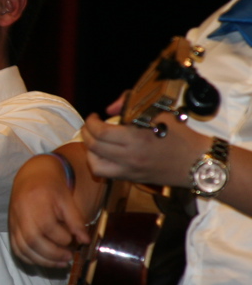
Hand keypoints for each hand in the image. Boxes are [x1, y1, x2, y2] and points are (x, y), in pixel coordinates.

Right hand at [9, 154, 90, 267]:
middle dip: (53, 254)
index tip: (74, 239)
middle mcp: (22, 214)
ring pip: (23, 248)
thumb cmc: (51, 188)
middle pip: (33, 240)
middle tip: (69, 257)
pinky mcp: (11, 229)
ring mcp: (14, 223)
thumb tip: (85, 241)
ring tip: (60, 263)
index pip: (48, 227)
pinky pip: (17, 249)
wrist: (31, 177)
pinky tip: (44, 260)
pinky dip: (30, 258)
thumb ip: (75, 220)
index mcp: (37, 203)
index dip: (62, 238)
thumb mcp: (67, 199)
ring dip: (42, 260)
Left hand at [82, 111, 205, 187]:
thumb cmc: (181, 136)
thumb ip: (131, 105)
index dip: (92, 122)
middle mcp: (130, 157)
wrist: (198, 163)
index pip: (101, 132)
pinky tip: (103, 154)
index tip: (94, 116)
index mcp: (137, 139)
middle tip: (89, 126)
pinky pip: (106, 174)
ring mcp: (130, 171)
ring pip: (95, 164)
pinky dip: (98, 163)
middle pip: (94, 147)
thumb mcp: (160, 113)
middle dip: (86, 133)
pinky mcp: (132, 179)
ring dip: (89, 151)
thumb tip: (111, 108)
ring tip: (94, 141)